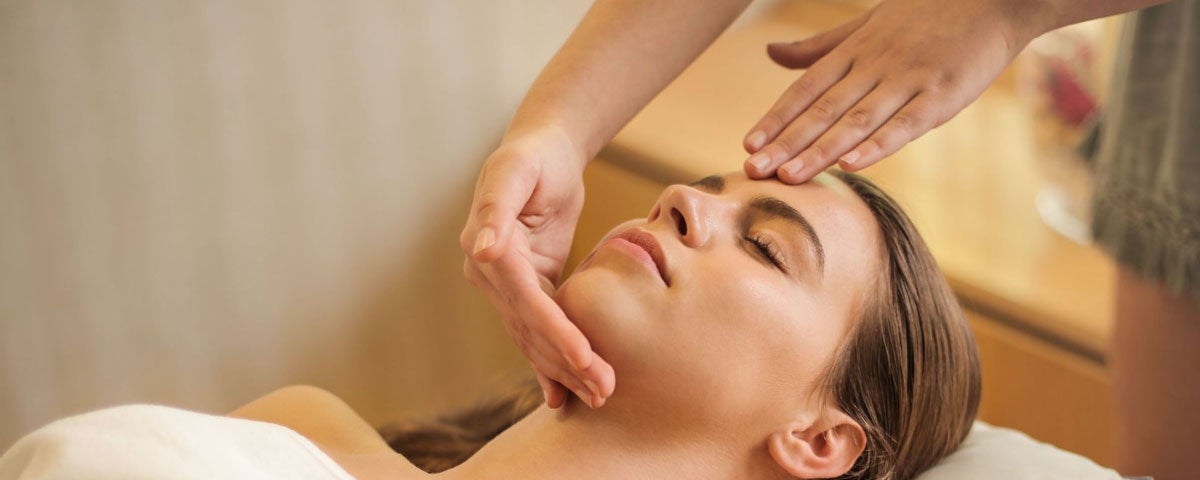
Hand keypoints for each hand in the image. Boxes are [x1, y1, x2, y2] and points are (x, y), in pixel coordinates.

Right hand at [460, 127, 615, 408]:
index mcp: (485, 248)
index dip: (554, 331)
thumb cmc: (532, 156)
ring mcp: (506, 285)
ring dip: (565, 369)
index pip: (525, 300)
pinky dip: (552, 361)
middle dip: (566, 361)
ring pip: (535, 336)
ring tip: (599, 396)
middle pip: (531, 328)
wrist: (543, 151)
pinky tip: (564, 394)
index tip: (585, 357)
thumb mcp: (514, 172)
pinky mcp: (528, 287)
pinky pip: (539, 329)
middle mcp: (489, 274)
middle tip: (604, 390)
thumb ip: (494, 209)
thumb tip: (483, 250)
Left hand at [742, 0, 1032, 182]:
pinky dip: (878, 145)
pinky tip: (852, 164)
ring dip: (820, 150)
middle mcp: (875, 65)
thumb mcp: (866, 23)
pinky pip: (905, 124)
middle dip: (786, 142)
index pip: (806, 89)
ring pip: (856, 120)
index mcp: (855, 50)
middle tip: (754, 171)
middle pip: (823, 109)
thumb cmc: (926, 12)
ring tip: (789, 176)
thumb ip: (819, 47)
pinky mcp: (943, 95)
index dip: (777, 118)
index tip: (749, 146)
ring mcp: (908, 80)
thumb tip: (771, 53)